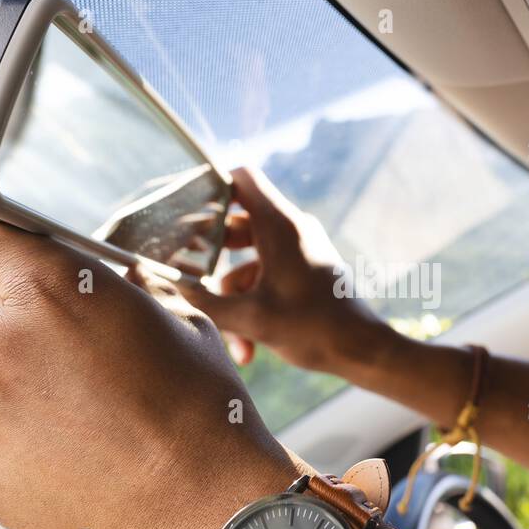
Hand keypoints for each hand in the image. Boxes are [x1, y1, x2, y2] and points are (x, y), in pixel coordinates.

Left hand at [0, 200, 303, 528]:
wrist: (208, 514)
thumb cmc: (205, 412)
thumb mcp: (178, 323)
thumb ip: (117, 297)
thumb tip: (103, 293)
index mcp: (48, 283)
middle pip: (0, 329)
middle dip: (40, 349)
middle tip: (99, 388)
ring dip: (32, 411)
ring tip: (99, 445)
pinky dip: (22, 466)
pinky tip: (77, 479)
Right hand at [173, 167, 395, 373]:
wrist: (364, 351)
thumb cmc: (315, 329)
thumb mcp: (250, 318)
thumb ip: (204, 301)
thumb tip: (164, 288)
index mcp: (280, 226)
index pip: (241, 178)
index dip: (210, 186)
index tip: (182, 209)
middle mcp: (291, 230)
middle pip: (236, 224)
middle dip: (210, 256)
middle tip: (184, 272)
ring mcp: (298, 251)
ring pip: (247, 263)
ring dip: (233, 300)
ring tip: (235, 341)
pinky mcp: (303, 272)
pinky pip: (266, 280)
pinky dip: (253, 307)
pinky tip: (248, 348)